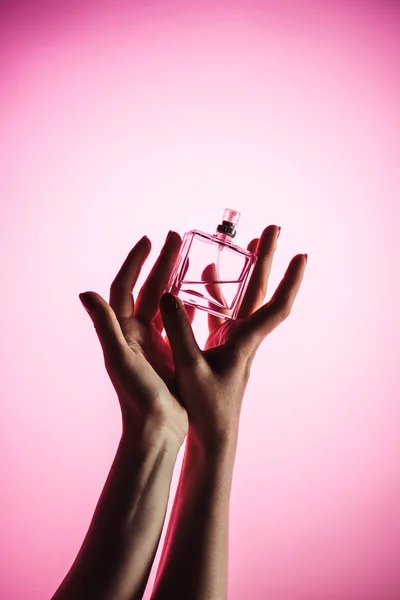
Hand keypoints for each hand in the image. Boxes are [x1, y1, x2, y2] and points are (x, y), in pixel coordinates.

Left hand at [79, 232, 194, 445]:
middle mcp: (135, 332)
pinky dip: (187, 303)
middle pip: (148, 288)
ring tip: (189, 256)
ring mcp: (153, 341)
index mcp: (123, 330)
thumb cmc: (138, 396)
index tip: (148, 240)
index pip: (124, 287)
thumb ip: (104, 326)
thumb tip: (85, 293)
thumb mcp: (120, 359)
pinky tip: (199, 293)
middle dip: (161, 262)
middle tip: (175, 237)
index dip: (134, 262)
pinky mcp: (170, 352)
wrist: (157, 428)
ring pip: (165, 301)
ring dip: (175, 278)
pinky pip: (178, 320)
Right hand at [159, 225, 306, 447]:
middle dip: (268, 260)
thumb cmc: (207, 406)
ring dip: (245, 272)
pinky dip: (216, 291)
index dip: (290, 281)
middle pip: (261, 291)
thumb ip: (180, 331)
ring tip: (244, 245)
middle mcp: (244, 337)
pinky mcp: (219, 346)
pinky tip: (205, 276)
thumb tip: (169, 295)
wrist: (213, 433)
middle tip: (273, 230)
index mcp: (245, 342)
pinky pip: (221, 311)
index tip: (302, 255)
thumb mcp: (190, 367)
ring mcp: (233, 340)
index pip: (275, 307)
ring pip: (243, 298)